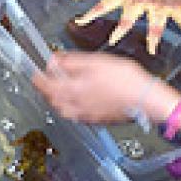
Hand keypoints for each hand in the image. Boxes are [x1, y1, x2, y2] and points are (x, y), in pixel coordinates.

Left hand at [32, 52, 179, 124]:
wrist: (147, 100)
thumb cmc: (124, 79)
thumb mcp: (95, 60)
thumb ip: (70, 61)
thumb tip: (53, 60)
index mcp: (71, 90)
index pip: (44, 85)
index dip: (37, 77)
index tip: (34, 71)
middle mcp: (74, 106)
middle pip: (51, 99)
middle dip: (46, 88)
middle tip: (47, 77)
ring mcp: (85, 116)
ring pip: (62, 109)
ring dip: (57, 98)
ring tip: (61, 87)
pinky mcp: (95, 120)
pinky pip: (74, 114)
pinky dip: (70, 106)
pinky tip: (77, 99)